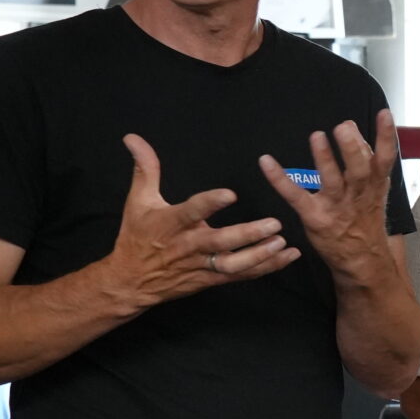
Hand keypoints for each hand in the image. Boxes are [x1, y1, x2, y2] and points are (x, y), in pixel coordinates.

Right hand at [100, 134, 296, 307]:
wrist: (132, 281)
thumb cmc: (137, 237)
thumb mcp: (138, 201)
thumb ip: (146, 169)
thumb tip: (133, 137)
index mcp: (171, 223)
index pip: (192, 211)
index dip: (210, 203)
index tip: (230, 194)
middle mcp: (189, 245)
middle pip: (220, 242)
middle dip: (248, 234)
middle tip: (274, 223)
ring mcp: (202, 264)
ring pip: (234, 263)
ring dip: (260, 255)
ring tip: (282, 242)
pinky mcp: (212, 278)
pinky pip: (242, 275)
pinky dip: (266, 267)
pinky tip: (288, 256)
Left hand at [261, 110, 398, 281]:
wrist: (362, 260)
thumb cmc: (365, 219)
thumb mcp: (375, 190)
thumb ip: (365, 159)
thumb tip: (352, 126)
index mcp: (375, 186)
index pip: (385, 159)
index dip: (386, 137)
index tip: (383, 114)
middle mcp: (357, 195)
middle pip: (359, 170)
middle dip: (352, 149)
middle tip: (344, 127)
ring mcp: (336, 207)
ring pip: (331, 182)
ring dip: (324, 160)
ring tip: (317, 137)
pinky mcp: (314, 217)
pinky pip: (295, 196)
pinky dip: (279, 179)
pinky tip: (267, 162)